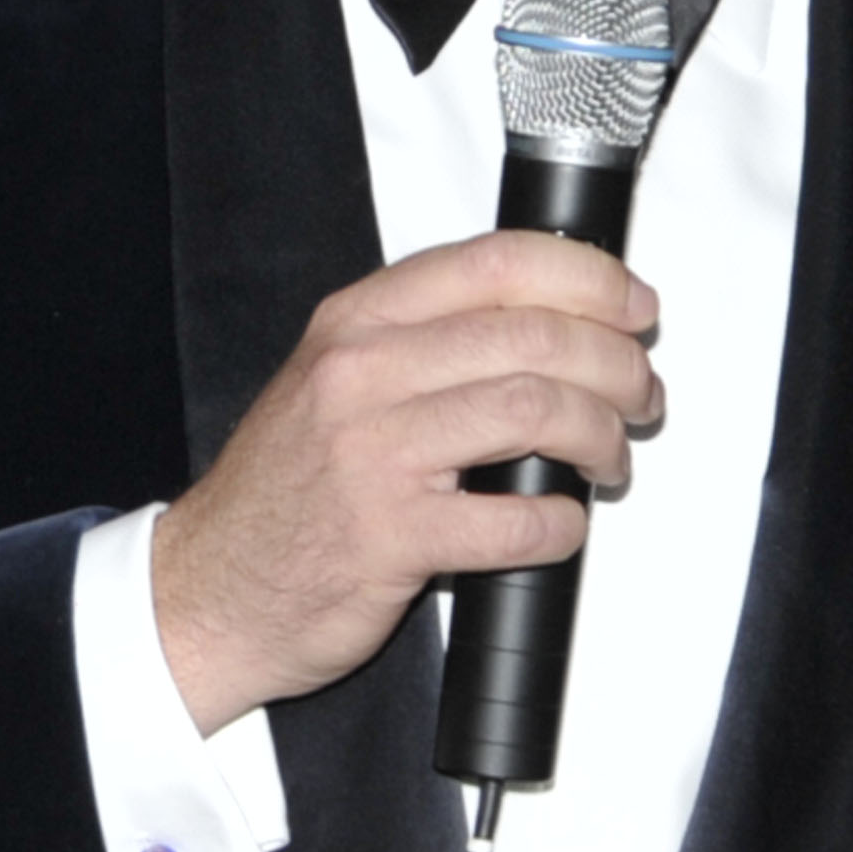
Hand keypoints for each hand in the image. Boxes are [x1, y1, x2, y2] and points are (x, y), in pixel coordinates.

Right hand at [151, 232, 661, 731]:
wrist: (212, 588)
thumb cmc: (289, 490)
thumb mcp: (337, 381)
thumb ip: (427, 342)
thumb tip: (552, 322)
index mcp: (357, 323)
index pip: (497, 263)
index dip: (590, 278)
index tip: (632, 308)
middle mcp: (363, 374)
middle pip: (535, 336)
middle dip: (617, 365)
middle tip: (640, 395)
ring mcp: (374, 454)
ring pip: (537, 411)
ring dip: (601, 436)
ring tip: (609, 459)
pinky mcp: (391, 537)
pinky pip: (516, 519)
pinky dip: (562, 525)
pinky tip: (558, 525)